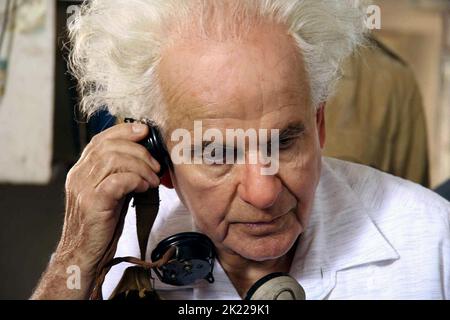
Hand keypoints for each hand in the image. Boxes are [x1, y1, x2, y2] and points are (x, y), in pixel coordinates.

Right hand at [56, 123, 160, 275]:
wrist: (83, 254)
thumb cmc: (102, 225)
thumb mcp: (112, 194)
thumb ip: (122, 175)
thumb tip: (148, 160)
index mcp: (82, 170)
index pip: (101, 139)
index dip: (124, 131)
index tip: (145, 131)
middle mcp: (79, 175)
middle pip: (109, 146)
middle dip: (139, 151)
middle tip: (155, 166)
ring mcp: (83, 188)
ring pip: (113, 159)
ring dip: (140, 166)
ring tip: (152, 180)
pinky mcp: (92, 203)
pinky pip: (117, 180)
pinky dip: (136, 180)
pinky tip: (144, 188)